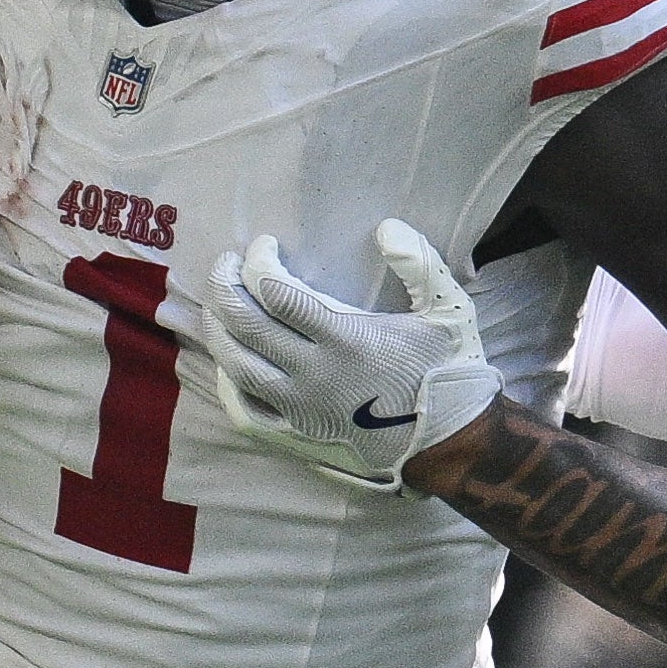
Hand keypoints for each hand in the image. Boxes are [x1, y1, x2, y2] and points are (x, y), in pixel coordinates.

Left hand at [188, 219, 496, 492]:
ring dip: (218, 329)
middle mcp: (315, 374)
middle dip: (226, 286)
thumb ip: (420, 263)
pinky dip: (228, 379)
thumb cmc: (446, 370)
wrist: (448, 441)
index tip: (265, 244)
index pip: (278, 293)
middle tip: (227, 264)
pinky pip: (245, 406)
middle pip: (246, 325)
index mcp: (347, 339)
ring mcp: (301, 406)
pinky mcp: (297, 431)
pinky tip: (228, 356)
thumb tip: (386, 227)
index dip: (259, 262)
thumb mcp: (448, 310)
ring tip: (218, 304)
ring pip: (237, 364)